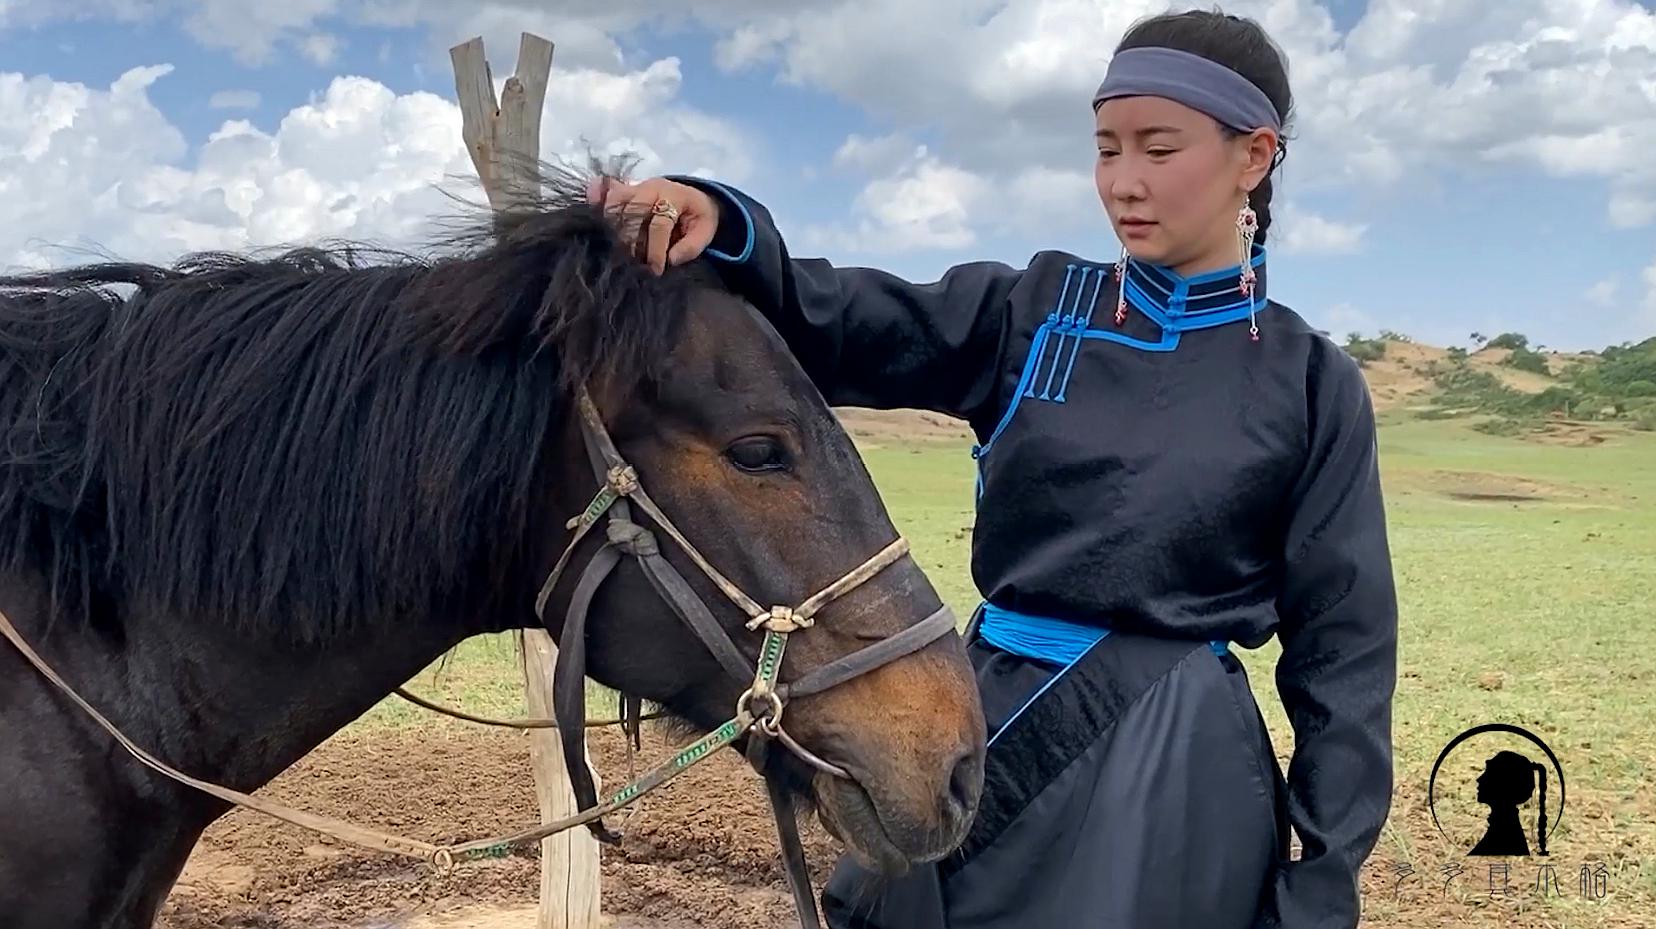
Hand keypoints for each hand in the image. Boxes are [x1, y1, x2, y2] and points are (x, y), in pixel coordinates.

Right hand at [586, 175, 720, 274]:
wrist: (694, 197)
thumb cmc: (699, 216)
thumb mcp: (705, 231)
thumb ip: (691, 246)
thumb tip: (670, 260)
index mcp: (675, 196)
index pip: (659, 224)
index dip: (655, 249)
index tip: (655, 270)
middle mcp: (652, 188)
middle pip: (633, 213)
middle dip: (632, 241)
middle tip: (634, 262)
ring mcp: (637, 187)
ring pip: (616, 203)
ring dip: (614, 228)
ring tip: (618, 250)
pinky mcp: (626, 189)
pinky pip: (608, 194)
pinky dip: (598, 202)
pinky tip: (594, 215)